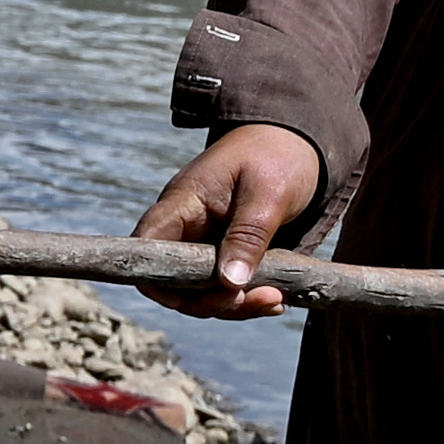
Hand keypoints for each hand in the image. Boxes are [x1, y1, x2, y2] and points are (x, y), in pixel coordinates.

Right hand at [134, 124, 326, 317]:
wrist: (296, 139)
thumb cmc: (276, 155)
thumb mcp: (267, 194)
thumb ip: (248, 236)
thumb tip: (229, 283)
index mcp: (182, 204)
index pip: (146, 250)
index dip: (162, 283)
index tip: (208, 296)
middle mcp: (184, 226)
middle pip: (173, 281)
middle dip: (213, 301)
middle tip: (263, 298)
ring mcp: (202, 240)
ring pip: (199, 289)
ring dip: (235, 303)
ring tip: (276, 299)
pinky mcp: (224, 251)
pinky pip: (222, 284)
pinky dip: (246, 296)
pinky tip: (276, 296)